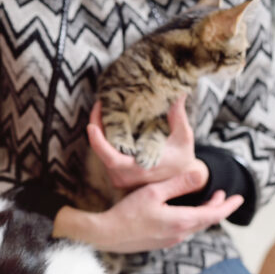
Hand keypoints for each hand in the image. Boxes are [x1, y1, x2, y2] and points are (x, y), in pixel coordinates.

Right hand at [54, 169, 243, 252]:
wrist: (106, 235)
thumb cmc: (127, 212)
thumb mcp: (153, 192)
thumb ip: (178, 184)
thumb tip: (201, 175)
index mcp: (182, 221)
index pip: (214, 214)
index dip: (228, 205)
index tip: (239, 197)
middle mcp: (179, 234)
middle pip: (206, 221)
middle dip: (217, 208)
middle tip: (223, 197)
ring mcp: (169, 241)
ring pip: (194, 226)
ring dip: (203, 214)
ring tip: (206, 203)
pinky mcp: (159, 243)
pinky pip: (182, 231)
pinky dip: (190, 220)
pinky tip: (182, 215)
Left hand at [88, 96, 206, 188]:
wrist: (179, 180)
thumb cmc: (182, 157)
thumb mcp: (184, 138)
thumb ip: (178, 117)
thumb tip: (179, 93)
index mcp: (139, 168)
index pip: (111, 159)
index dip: (98, 143)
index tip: (91, 126)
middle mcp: (125, 175)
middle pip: (100, 152)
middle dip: (96, 126)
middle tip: (99, 105)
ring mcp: (118, 177)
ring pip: (100, 153)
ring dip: (99, 131)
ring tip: (103, 109)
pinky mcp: (115, 175)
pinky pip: (103, 155)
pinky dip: (103, 139)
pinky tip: (107, 122)